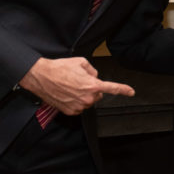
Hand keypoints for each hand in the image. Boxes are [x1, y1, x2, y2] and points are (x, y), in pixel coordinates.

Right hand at [18, 57, 134, 114]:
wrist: (42, 77)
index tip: (131, 92)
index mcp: (92, 85)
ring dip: (82, 95)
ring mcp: (79, 106)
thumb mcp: (81, 62)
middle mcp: (87, 98)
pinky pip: (78, 107)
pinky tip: (66, 94)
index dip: (123, 90)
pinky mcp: (70, 111)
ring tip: (69, 86)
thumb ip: (92, 70)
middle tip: (79, 81)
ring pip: (87, 101)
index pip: (112, 88)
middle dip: (91, 89)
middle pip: (97, 95)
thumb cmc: (60, 68)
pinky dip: (75, 102)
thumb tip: (94, 76)